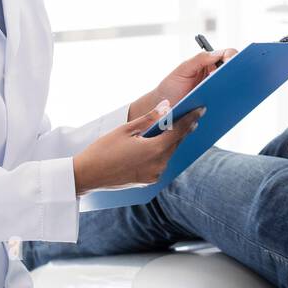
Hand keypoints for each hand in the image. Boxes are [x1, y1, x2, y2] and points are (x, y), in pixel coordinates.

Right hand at [73, 102, 202, 195]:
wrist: (88, 175)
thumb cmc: (104, 149)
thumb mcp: (126, 129)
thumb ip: (149, 118)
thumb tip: (167, 106)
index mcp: (155, 150)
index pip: (179, 131)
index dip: (190, 119)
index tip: (200, 110)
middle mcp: (158, 164)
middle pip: (175, 143)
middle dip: (183, 130)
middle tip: (191, 117)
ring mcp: (154, 175)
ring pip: (168, 154)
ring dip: (171, 142)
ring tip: (174, 129)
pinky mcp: (148, 181)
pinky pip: (160, 164)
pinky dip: (161, 153)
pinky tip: (158, 145)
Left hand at [127, 48, 238, 120]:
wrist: (162, 108)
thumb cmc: (170, 86)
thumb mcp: (182, 70)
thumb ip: (198, 60)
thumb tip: (217, 53)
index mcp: (209, 63)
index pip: (227, 55)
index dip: (233, 56)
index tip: (232, 62)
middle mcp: (215, 75)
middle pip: (233, 71)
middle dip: (238, 73)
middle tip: (236, 79)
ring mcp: (217, 90)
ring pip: (232, 88)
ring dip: (235, 90)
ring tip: (232, 93)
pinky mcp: (216, 104)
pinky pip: (227, 103)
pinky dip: (230, 104)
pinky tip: (228, 106)